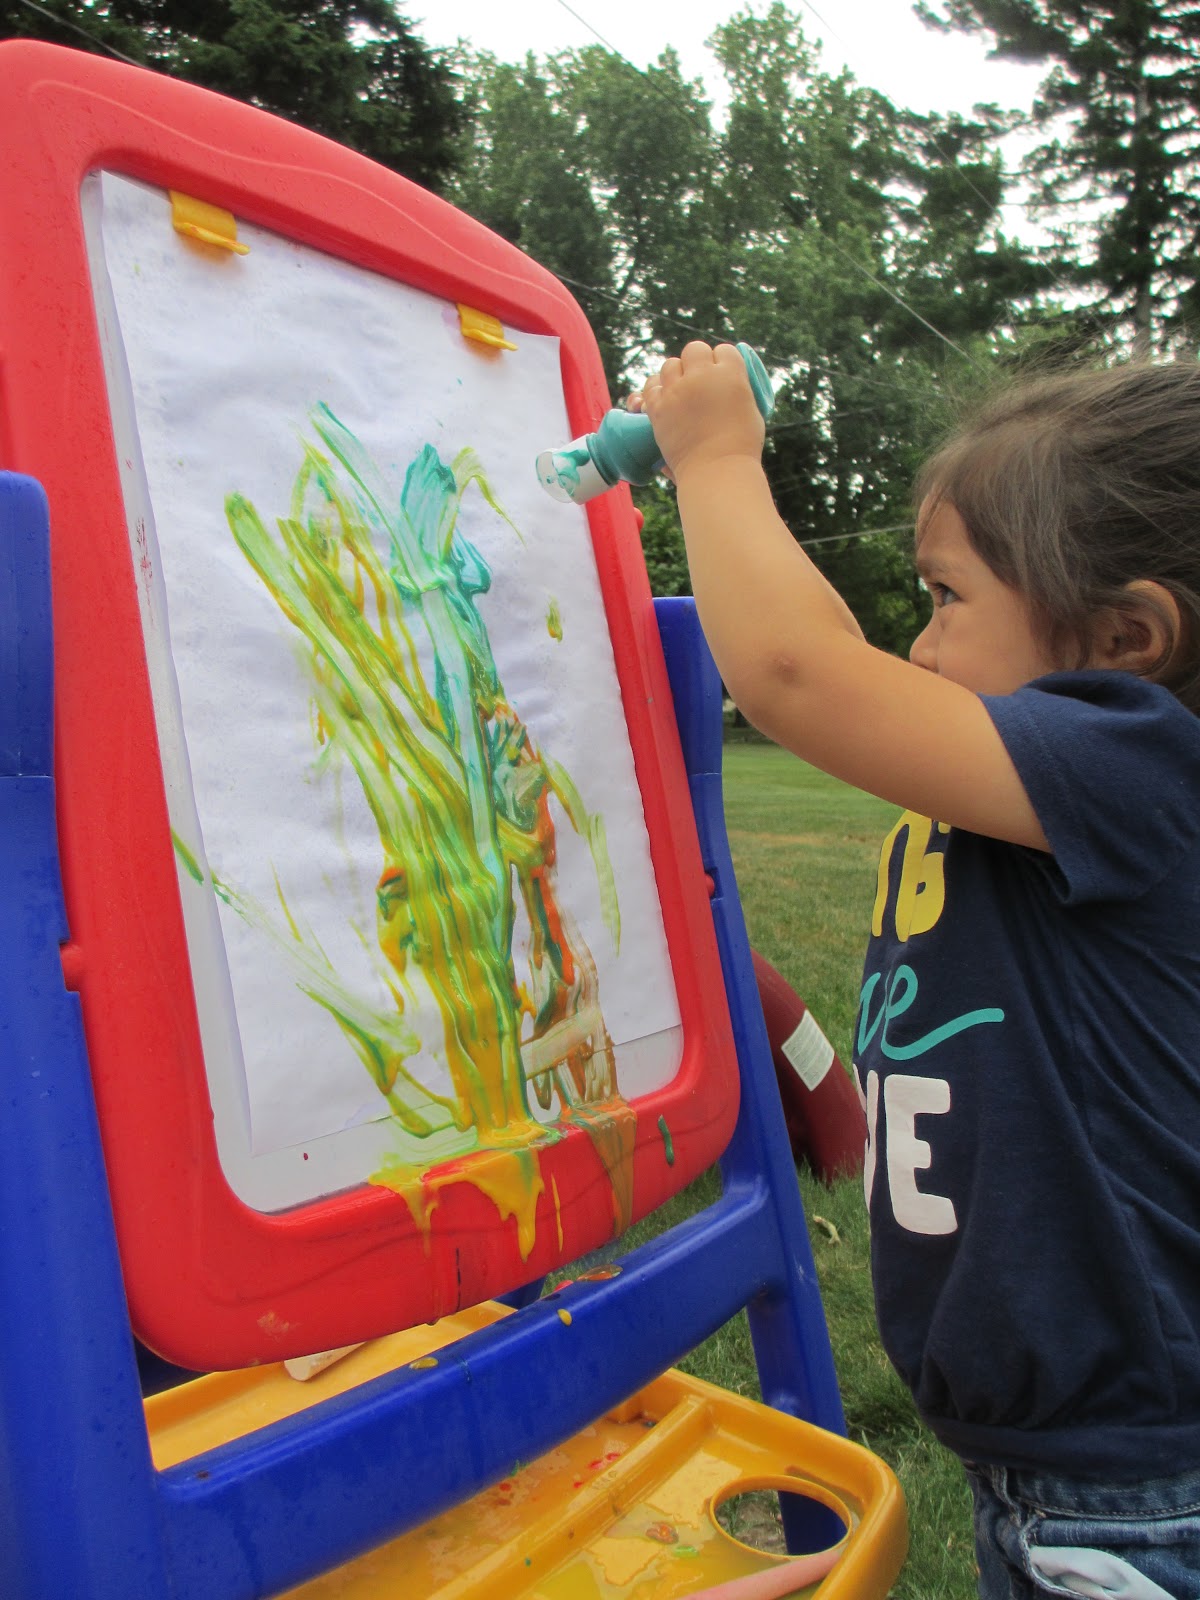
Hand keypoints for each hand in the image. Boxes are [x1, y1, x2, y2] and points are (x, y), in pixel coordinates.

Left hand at [635, 342, 764, 481]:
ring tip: (680, 388)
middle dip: (697, 361)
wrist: (717, 470)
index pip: (724, 350)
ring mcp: (677, 390)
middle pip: (694, 350)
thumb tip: (730, 383)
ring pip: (670, 365)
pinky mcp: (658, 407)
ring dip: (675, 374)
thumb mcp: (751, 410)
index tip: (720, 371)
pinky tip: (663, 396)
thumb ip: (738, 391)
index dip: (721, 360)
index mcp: (731, 374)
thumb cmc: (741, 446)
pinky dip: (656, 389)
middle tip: (699, 378)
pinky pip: (650, 386)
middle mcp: (702, 376)